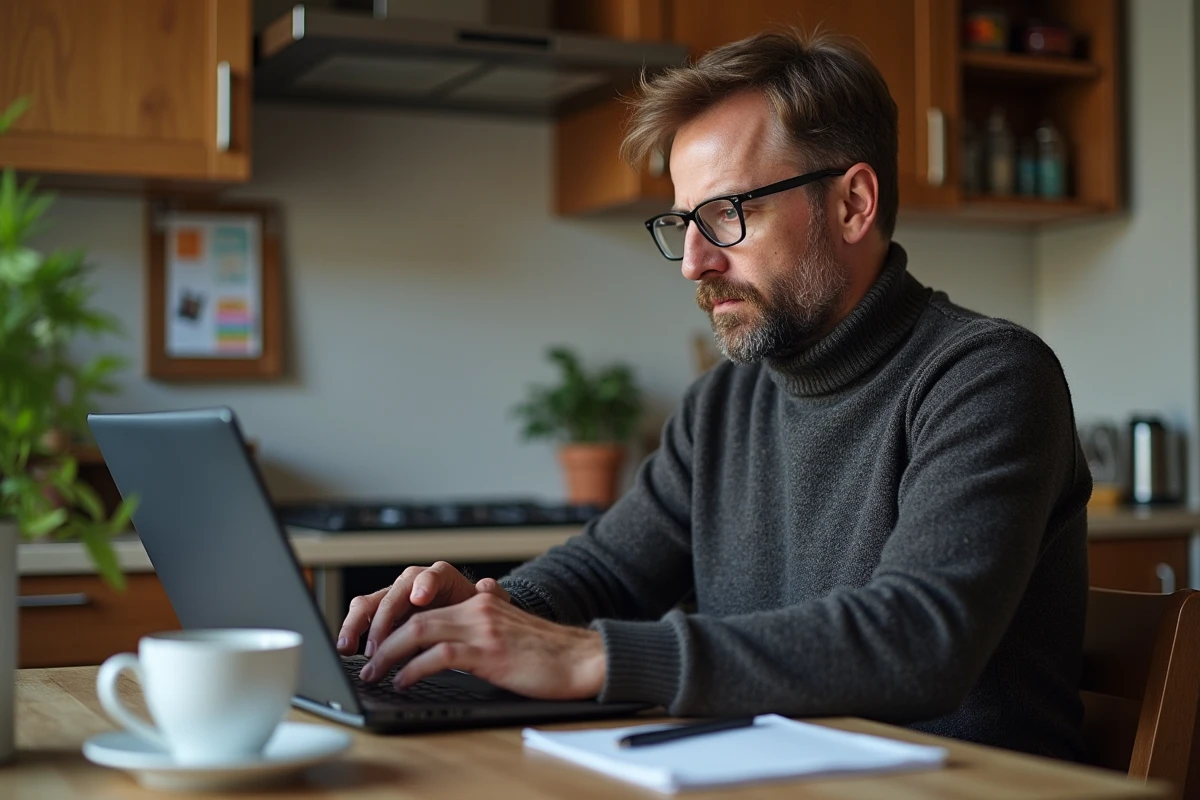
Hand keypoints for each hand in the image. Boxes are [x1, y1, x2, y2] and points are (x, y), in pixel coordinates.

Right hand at [335, 561, 510, 657]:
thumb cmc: (473, 613)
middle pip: (393, 592)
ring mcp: (394, 599)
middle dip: (384, 619)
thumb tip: (488, 586)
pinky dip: (351, 632)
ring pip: (370, 603)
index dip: (425, 585)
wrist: (464, 623)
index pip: (432, 576)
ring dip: (358, 625)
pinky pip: (361, 618)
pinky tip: (347, 649)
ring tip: (350, 646)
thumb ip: (491, 597)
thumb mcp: (486, 607)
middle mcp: (412, 584)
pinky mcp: (381, 616)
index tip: (421, 599)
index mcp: (440, 578)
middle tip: (379, 644)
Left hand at [358, 592, 606, 699]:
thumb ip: (489, 618)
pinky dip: (414, 668)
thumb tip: (473, 610)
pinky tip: (403, 681)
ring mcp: (483, 628)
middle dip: (382, 640)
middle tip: (366, 662)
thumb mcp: (512, 627)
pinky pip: (439, 655)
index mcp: (481, 602)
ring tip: (374, 672)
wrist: (583, 659)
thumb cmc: (550, 652)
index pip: (426, 609)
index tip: (378, 647)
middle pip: (414, 617)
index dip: (396, 627)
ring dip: (389, 654)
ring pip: (419, 631)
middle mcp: (478, 608)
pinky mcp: (489, 651)